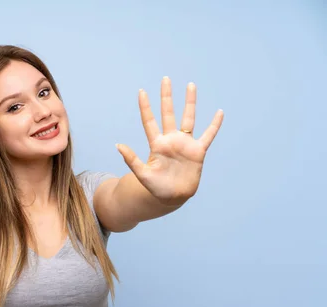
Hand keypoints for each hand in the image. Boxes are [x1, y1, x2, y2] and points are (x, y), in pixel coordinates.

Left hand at [116, 77, 223, 205]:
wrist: (172, 197)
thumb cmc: (156, 187)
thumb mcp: (142, 174)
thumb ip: (131, 160)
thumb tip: (118, 145)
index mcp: (156, 145)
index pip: (149, 122)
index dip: (145, 107)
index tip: (141, 91)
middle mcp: (170, 140)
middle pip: (168, 113)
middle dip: (166, 97)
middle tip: (165, 79)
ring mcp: (185, 144)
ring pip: (188, 118)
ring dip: (190, 102)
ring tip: (191, 85)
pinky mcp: (198, 152)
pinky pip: (208, 135)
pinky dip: (214, 125)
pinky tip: (219, 112)